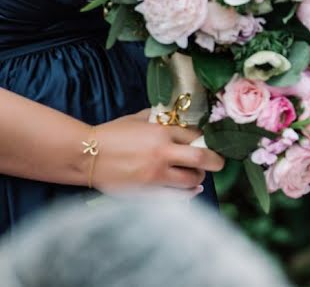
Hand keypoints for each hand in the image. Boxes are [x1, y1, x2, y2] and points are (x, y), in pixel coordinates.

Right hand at [91, 110, 224, 192]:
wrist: (85, 155)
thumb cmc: (110, 134)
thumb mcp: (137, 118)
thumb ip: (159, 119)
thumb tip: (176, 119)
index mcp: (161, 133)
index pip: (196, 136)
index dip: (206, 141)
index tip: (208, 144)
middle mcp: (162, 154)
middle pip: (202, 159)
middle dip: (216, 162)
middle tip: (219, 163)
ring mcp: (155, 175)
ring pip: (191, 181)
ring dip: (198, 178)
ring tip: (196, 176)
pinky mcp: (146, 192)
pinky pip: (176, 197)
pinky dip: (188, 194)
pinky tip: (191, 191)